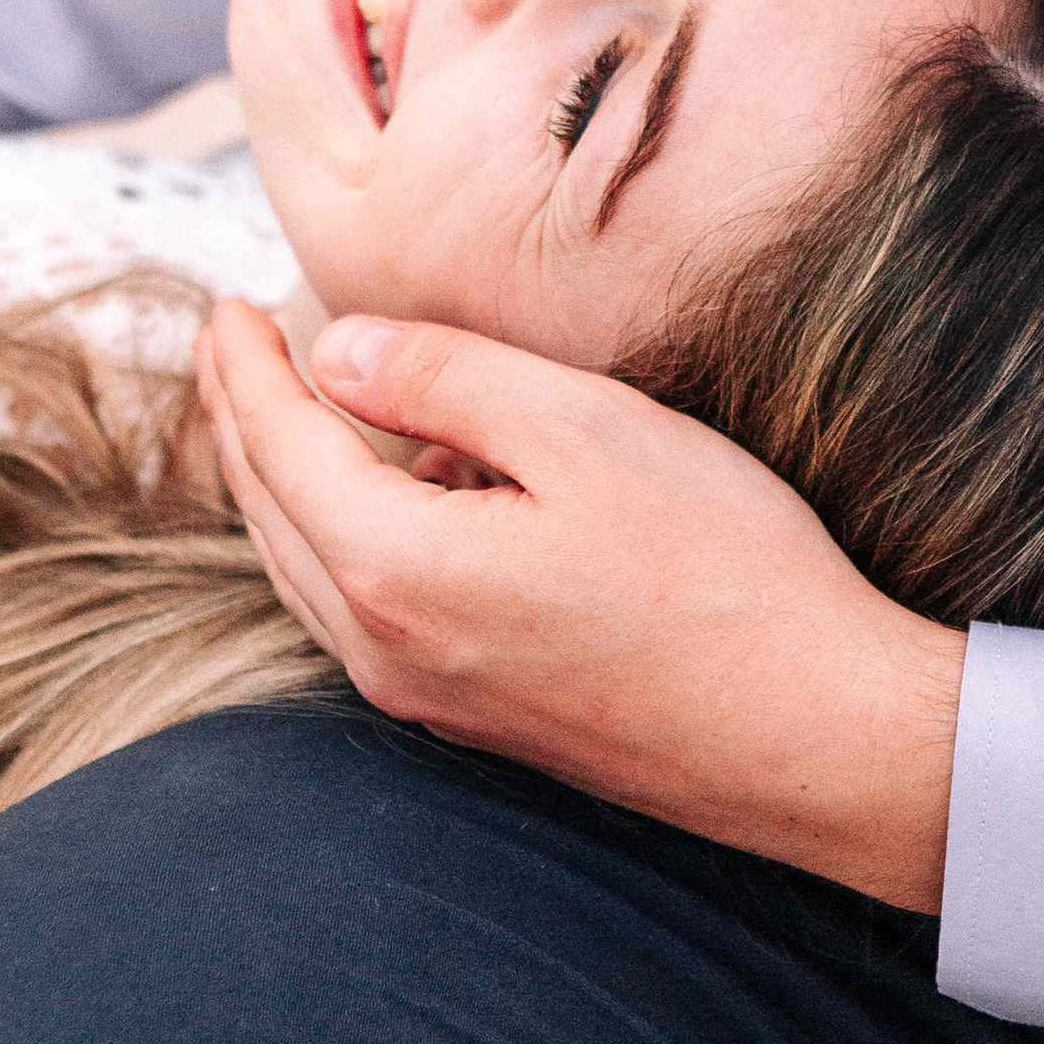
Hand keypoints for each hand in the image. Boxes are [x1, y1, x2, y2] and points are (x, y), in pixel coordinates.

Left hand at [197, 303, 965, 907]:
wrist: (818, 734)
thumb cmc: (722, 572)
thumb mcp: (585, 431)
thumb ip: (446, 378)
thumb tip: (338, 354)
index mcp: (397, 569)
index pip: (278, 447)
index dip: (245, 368)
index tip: (225, 308)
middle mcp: (388, 651)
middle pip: (272, 518)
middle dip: (244, 425)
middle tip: (235, 350)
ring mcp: (429, 700)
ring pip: (310, 576)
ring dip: (288, 487)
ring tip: (300, 410)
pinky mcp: (479, 720)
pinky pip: (366, 616)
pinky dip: (349, 542)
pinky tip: (409, 497)